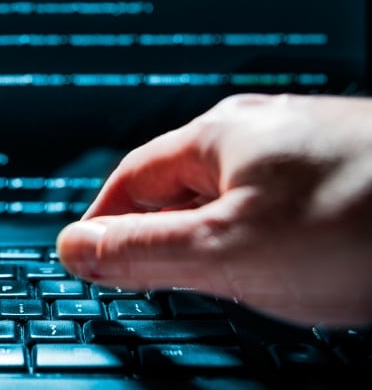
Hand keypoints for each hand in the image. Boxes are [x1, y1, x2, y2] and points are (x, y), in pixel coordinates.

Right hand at [57, 93, 371, 327]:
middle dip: (159, 237)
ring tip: (223, 283)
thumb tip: (74, 249)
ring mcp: (305, 149)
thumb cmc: (364, 222)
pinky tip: (287, 267)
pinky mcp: (344, 173)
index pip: (128, 181)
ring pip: (231, 201)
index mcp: (217, 136)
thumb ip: (142, 252)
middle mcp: (259, 131)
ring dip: (213, 242)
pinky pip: (278, 207)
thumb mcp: (228, 251)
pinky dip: (264, 240)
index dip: (102, 225)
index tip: (88, 263)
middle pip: (178, 188)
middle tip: (153, 285)